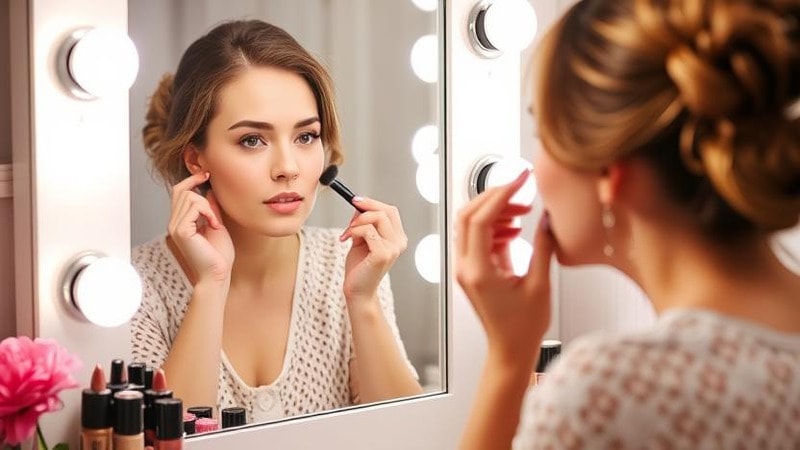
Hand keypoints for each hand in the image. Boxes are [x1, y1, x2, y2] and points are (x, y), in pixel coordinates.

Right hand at [167, 172, 233, 283]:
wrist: (218, 274)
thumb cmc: (218, 255)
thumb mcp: (216, 225)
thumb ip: (210, 208)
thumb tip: (209, 190)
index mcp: (181, 221)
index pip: (179, 191)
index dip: (191, 179)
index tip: (206, 174)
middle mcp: (174, 223)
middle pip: (182, 190)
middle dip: (202, 196)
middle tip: (215, 215)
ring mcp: (175, 226)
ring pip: (190, 197)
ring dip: (208, 207)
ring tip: (214, 223)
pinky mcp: (181, 231)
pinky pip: (194, 207)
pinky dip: (208, 212)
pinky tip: (213, 225)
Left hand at [339, 197, 407, 302]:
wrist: (357, 290)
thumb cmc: (359, 267)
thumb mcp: (361, 239)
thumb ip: (363, 223)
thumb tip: (359, 206)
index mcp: (397, 238)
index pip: (391, 211)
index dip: (373, 203)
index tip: (356, 200)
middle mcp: (399, 242)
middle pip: (386, 211)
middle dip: (365, 208)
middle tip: (350, 217)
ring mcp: (393, 248)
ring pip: (377, 218)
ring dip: (357, 222)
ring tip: (347, 233)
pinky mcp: (383, 254)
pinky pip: (367, 231)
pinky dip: (354, 231)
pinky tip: (346, 240)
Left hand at [455, 171, 555, 363]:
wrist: (510, 350)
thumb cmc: (523, 328)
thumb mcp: (540, 285)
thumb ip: (543, 248)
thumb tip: (548, 219)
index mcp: (478, 271)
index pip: (480, 219)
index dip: (500, 194)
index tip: (520, 181)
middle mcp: (465, 267)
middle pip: (468, 215)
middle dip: (494, 196)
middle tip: (520, 189)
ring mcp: (465, 268)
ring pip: (470, 224)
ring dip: (495, 211)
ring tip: (523, 212)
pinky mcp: (471, 269)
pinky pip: (476, 237)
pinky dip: (494, 226)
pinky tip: (515, 231)